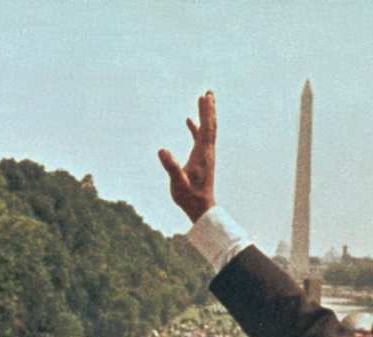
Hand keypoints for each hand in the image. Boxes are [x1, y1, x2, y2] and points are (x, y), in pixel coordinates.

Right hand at [158, 91, 216, 222]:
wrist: (200, 208)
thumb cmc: (189, 197)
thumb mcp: (178, 183)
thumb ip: (171, 167)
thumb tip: (162, 150)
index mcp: (203, 154)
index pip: (206, 128)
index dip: (206, 112)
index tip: (205, 97)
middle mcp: (207, 152)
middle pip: (210, 125)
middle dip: (209, 109)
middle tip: (209, 92)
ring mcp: (205, 155)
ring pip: (206, 130)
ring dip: (204, 115)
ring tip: (202, 99)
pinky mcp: (201, 159)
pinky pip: (199, 138)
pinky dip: (196, 128)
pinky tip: (189, 121)